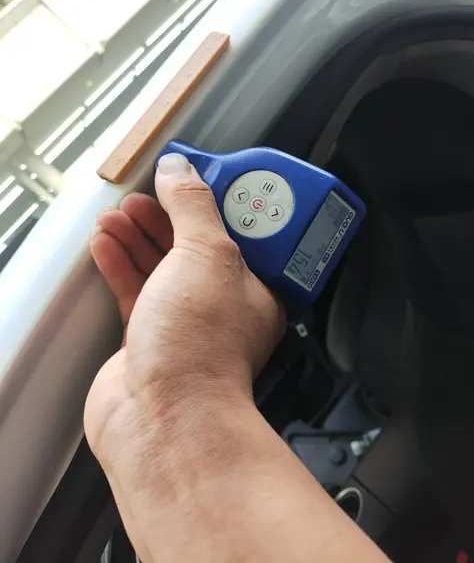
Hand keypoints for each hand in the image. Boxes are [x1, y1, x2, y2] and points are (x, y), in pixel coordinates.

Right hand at [85, 155, 284, 544]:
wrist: (163, 419)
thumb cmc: (201, 347)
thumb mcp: (206, 255)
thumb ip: (192, 207)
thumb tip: (179, 169)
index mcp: (253, 289)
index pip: (234, 233)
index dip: (209, 204)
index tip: (186, 181)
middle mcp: (221, 307)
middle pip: (191, 248)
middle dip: (163, 218)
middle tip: (140, 197)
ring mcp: (183, 324)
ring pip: (160, 268)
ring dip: (136, 239)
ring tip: (114, 216)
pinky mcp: (148, 340)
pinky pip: (134, 291)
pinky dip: (119, 265)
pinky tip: (105, 244)